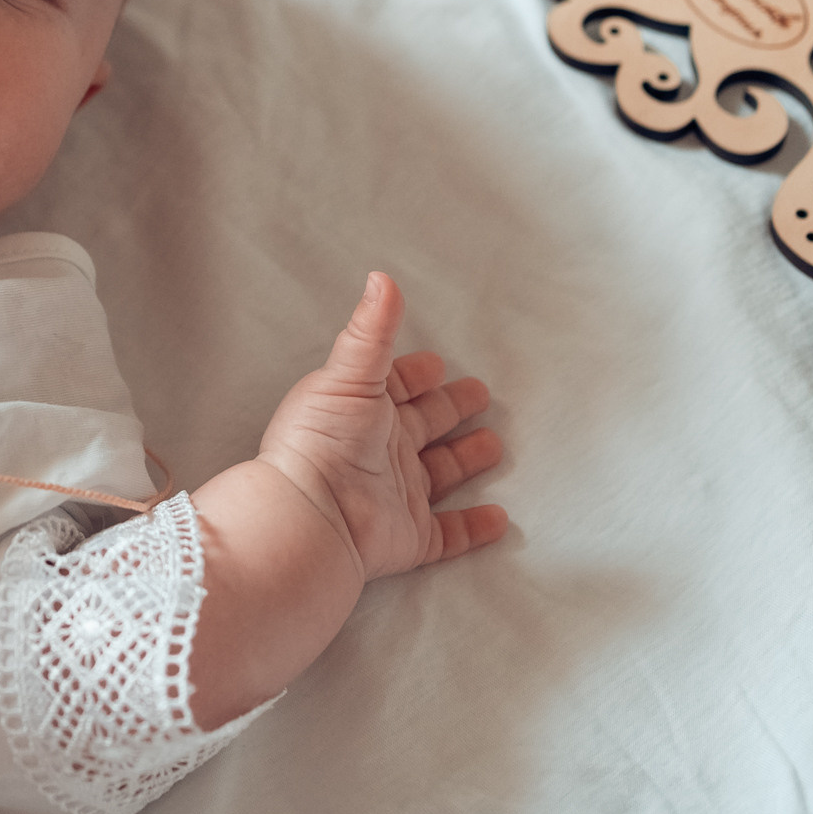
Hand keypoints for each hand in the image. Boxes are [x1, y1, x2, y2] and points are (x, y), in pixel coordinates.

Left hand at [256, 271, 506, 582]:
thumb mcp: (349, 375)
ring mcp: (395, 495)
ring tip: (495, 445)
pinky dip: (474, 527)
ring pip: (438, 475)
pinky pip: (448, 533)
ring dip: (465, 461)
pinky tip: (500, 518)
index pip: (396, 386)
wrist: (311, 514)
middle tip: (481, 396)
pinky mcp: (408, 537)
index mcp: (363, 410)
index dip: (416, 374)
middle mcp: (379, 451)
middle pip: (423, 426)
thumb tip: (381, 276)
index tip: (439, 363)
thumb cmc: (323, 438)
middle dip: (449, 410)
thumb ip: (372, 330)